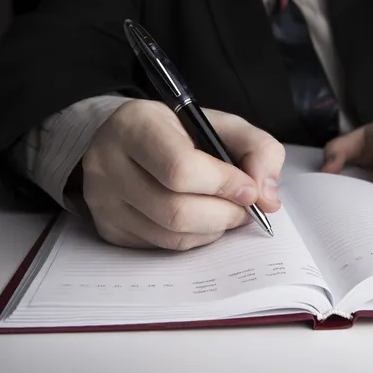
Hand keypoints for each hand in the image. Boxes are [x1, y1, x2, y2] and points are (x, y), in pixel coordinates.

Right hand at [81, 99, 283, 249]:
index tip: (249, 189)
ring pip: (171, 235)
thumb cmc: (179, 132)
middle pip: (176, 211)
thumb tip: (268, 199)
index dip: (224, 185)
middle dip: (224, 215)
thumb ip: (258, 150)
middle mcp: (109, 164)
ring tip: (225, 211)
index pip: (181, 169)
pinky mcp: (109, 228)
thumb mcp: (222, 124)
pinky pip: (162, 247)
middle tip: (244, 208)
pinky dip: (194, 238)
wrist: (127, 140)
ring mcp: (103, 201)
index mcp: (137, 125)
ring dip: (213, 230)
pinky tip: (201, 220)